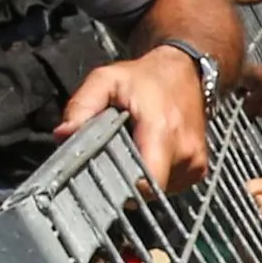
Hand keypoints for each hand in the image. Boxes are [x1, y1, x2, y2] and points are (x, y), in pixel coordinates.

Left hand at [61, 46, 214, 189]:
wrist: (185, 72)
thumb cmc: (144, 78)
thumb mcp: (106, 80)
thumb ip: (82, 105)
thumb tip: (63, 134)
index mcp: (162, 132)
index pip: (146, 184)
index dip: (121, 188)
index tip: (104, 177)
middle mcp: (185, 152)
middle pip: (147, 189)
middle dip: (126, 178)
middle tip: (114, 156)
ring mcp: (195, 164)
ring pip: (158, 191)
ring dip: (140, 176)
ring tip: (134, 150)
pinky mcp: (198, 170)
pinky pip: (170, 185)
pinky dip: (155, 175)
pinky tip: (148, 152)